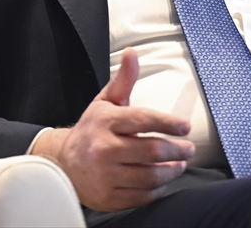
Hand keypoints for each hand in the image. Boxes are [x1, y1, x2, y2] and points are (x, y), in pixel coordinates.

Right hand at [30, 48, 194, 211]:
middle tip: (188, 148)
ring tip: (179, 165)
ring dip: (171, 171)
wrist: (63, 163)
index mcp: (105, 121)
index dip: (168, 123)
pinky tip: (162, 181)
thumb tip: (132, 54)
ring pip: (150, 176)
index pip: (143, 120)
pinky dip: (157, 190)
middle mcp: (104, 148)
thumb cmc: (91, 130)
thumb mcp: (104, 102)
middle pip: (152, 151)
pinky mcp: (108, 197)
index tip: (184, 127)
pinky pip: (142, 196)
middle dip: (177, 150)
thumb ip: (123, 80)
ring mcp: (105, 175)